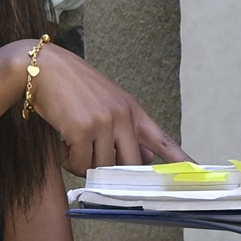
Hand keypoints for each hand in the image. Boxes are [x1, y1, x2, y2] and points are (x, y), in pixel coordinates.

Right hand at [23, 43, 184, 170]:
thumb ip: (126, 131)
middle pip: (130, 165)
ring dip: (83, 164)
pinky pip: (79, 164)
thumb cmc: (73, 88)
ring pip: (101, 167)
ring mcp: (104, 122)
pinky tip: (62, 143)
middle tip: (93, 161)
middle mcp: (123, 116)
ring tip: (72, 144)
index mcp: (133, 110)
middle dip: (112, 172)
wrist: (42, 67)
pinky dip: (68, 160)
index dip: (181, 158)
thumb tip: (143, 160)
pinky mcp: (82, 128)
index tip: (198, 171)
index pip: (162, 139)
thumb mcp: (107, 104)